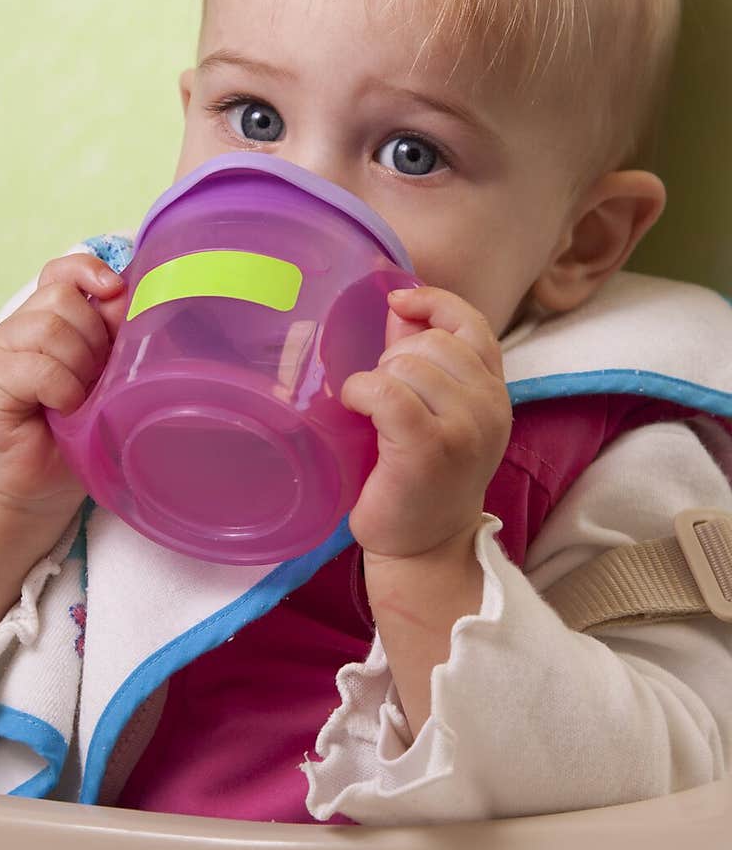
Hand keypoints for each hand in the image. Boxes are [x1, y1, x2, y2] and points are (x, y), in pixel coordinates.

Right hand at [0, 253, 127, 519]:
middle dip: (93, 337)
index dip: (89, 271)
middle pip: (62, 297)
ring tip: (78, 398)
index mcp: (46, 321)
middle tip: (95, 379)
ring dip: (78, 366)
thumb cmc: (73, 435)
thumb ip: (110, 338)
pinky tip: (62, 410)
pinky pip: (38, 367)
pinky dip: (61, 389)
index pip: (62, 270)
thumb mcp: (103, 380)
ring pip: (50, 327)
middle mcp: (19, 329)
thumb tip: (126, 297)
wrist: (37, 488)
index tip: (115, 292)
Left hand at [340, 287, 511, 558]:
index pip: (473, 324)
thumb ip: (420, 358)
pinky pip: (387, 391)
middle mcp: (490, 406)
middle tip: (382, 397)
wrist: (424, 547)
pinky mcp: (430, 447)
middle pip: (432, 341)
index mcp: (494, 393)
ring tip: (373, 413)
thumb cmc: (421, 479)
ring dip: (375, 379)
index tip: (399, 302)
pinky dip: (361, 392)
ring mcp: (465, 428)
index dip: (435, 303)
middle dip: (394, 358)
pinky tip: (355, 409)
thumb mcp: (435, 413)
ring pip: (408, 364)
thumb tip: (400, 305)